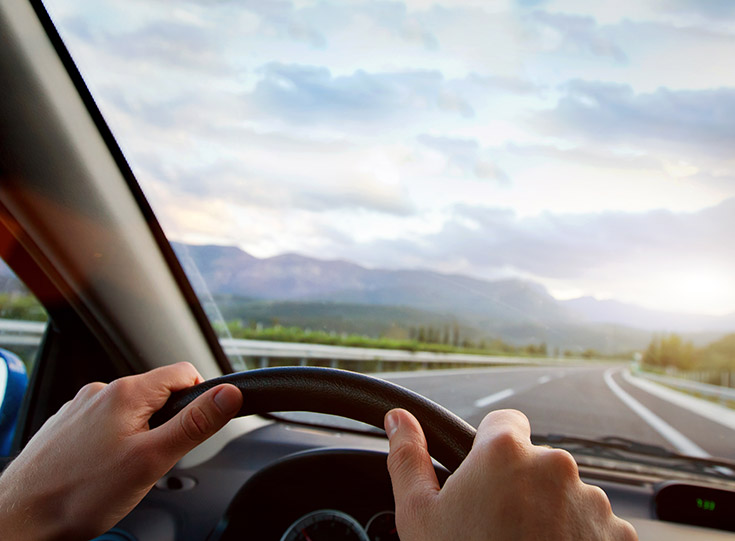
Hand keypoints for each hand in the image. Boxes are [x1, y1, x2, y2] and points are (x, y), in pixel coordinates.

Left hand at [0, 362, 242, 540]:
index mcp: (126, 392)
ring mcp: (79, 408)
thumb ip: (195, 424)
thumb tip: (229, 394)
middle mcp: (100, 391)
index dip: (200, 399)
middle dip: (166, 424)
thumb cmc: (80, 494)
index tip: (195, 428)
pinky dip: (113, 443)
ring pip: (131, 412)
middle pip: (158, 394)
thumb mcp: (152, 460)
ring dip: (139, 434)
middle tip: (154, 461)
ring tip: (123, 471)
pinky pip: (104, 425)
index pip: (184, 372)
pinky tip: (100, 470)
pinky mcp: (66, 427)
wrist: (20, 521)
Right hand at [385, 408, 637, 539]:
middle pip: (535, 461)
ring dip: (550, 513)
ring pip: (565, 494)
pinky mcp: (619, 535)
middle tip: (496, 526)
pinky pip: (594, 525)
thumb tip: (398, 420)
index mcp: (505, 452)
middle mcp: (555, 467)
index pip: (506, 421)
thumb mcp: (419, 516)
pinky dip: (577, 538)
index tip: (484, 476)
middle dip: (519, 485)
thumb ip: (408, 458)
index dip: (491, 447)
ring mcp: (592, 501)